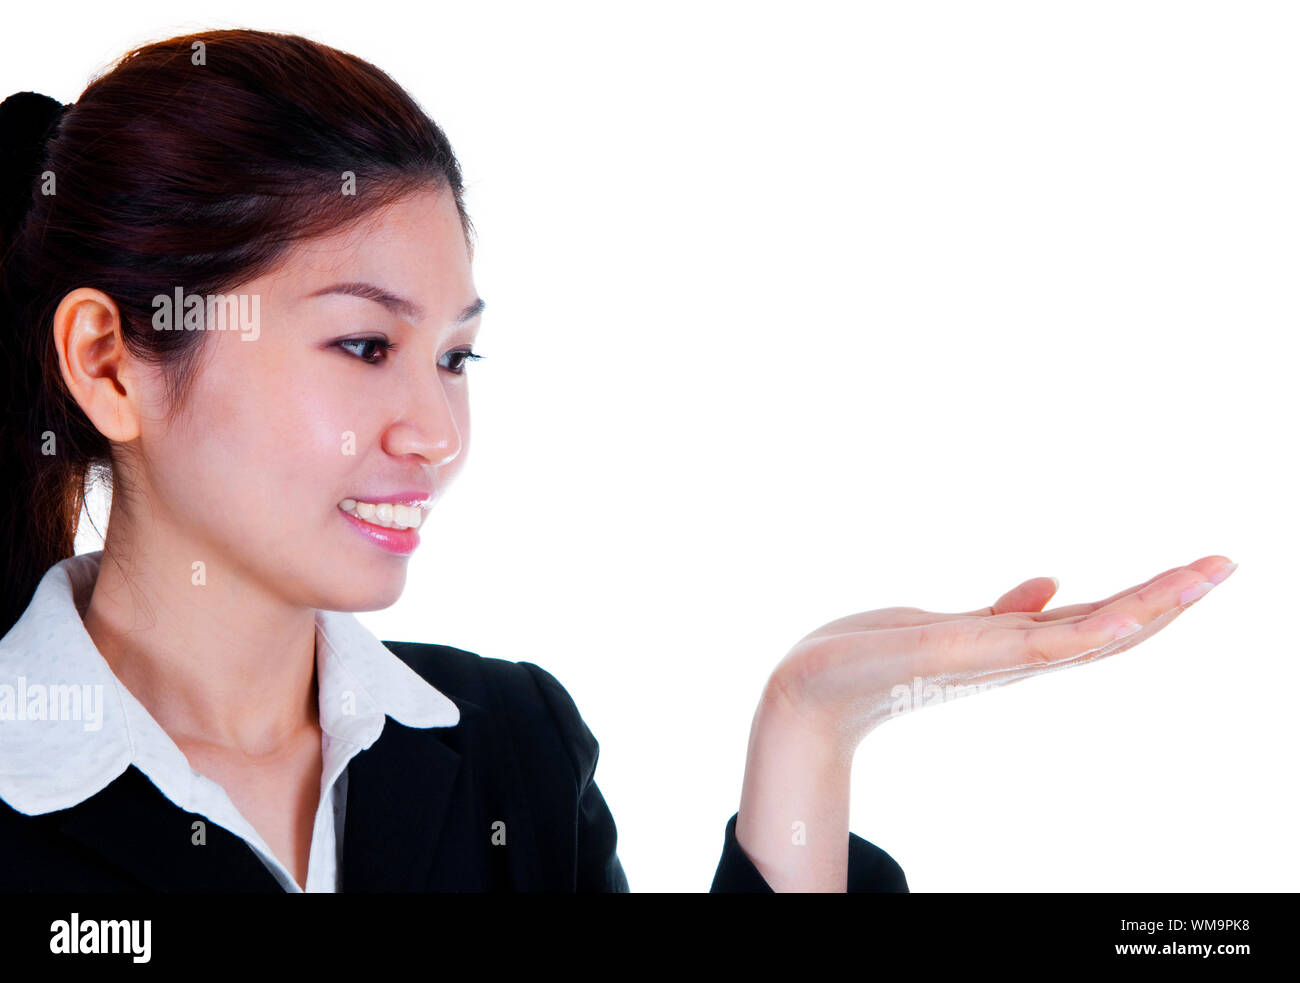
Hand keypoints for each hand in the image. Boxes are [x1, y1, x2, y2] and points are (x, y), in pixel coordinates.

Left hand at [766, 555, 1237, 751]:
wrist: (817, 687)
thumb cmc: (880, 658)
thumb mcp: (951, 628)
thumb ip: (1003, 613)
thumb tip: (1048, 585)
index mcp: (1017, 647)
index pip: (1100, 623)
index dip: (1155, 599)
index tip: (1205, 568)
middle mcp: (1014, 658)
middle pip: (1110, 630)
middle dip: (1171, 599)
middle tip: (1227, 563)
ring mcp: (993, 659)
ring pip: (1087, 636)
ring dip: (1147, 607)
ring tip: (1201, 577)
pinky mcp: (961, 655)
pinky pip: (1036, 646)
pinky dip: (1085, 631)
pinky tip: (1127, 613)